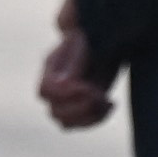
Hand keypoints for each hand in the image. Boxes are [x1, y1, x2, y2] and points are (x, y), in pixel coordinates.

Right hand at [35, 14, 110, 132]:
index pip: (46, 91)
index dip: (66, 95)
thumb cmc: (95, 33)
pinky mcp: (81, 104)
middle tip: (100, 94)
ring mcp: (67, 96)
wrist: (108, 34)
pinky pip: (80, 123)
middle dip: (80, 108)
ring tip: (106, 100)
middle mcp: (56, 83)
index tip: (89, 87)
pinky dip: (97, 118)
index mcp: (53, 66)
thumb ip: (74, 61)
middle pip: (55, 111)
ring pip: (65, 122)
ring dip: (89, 116)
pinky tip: (111, 102)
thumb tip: (63, 84)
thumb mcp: (86, 41)